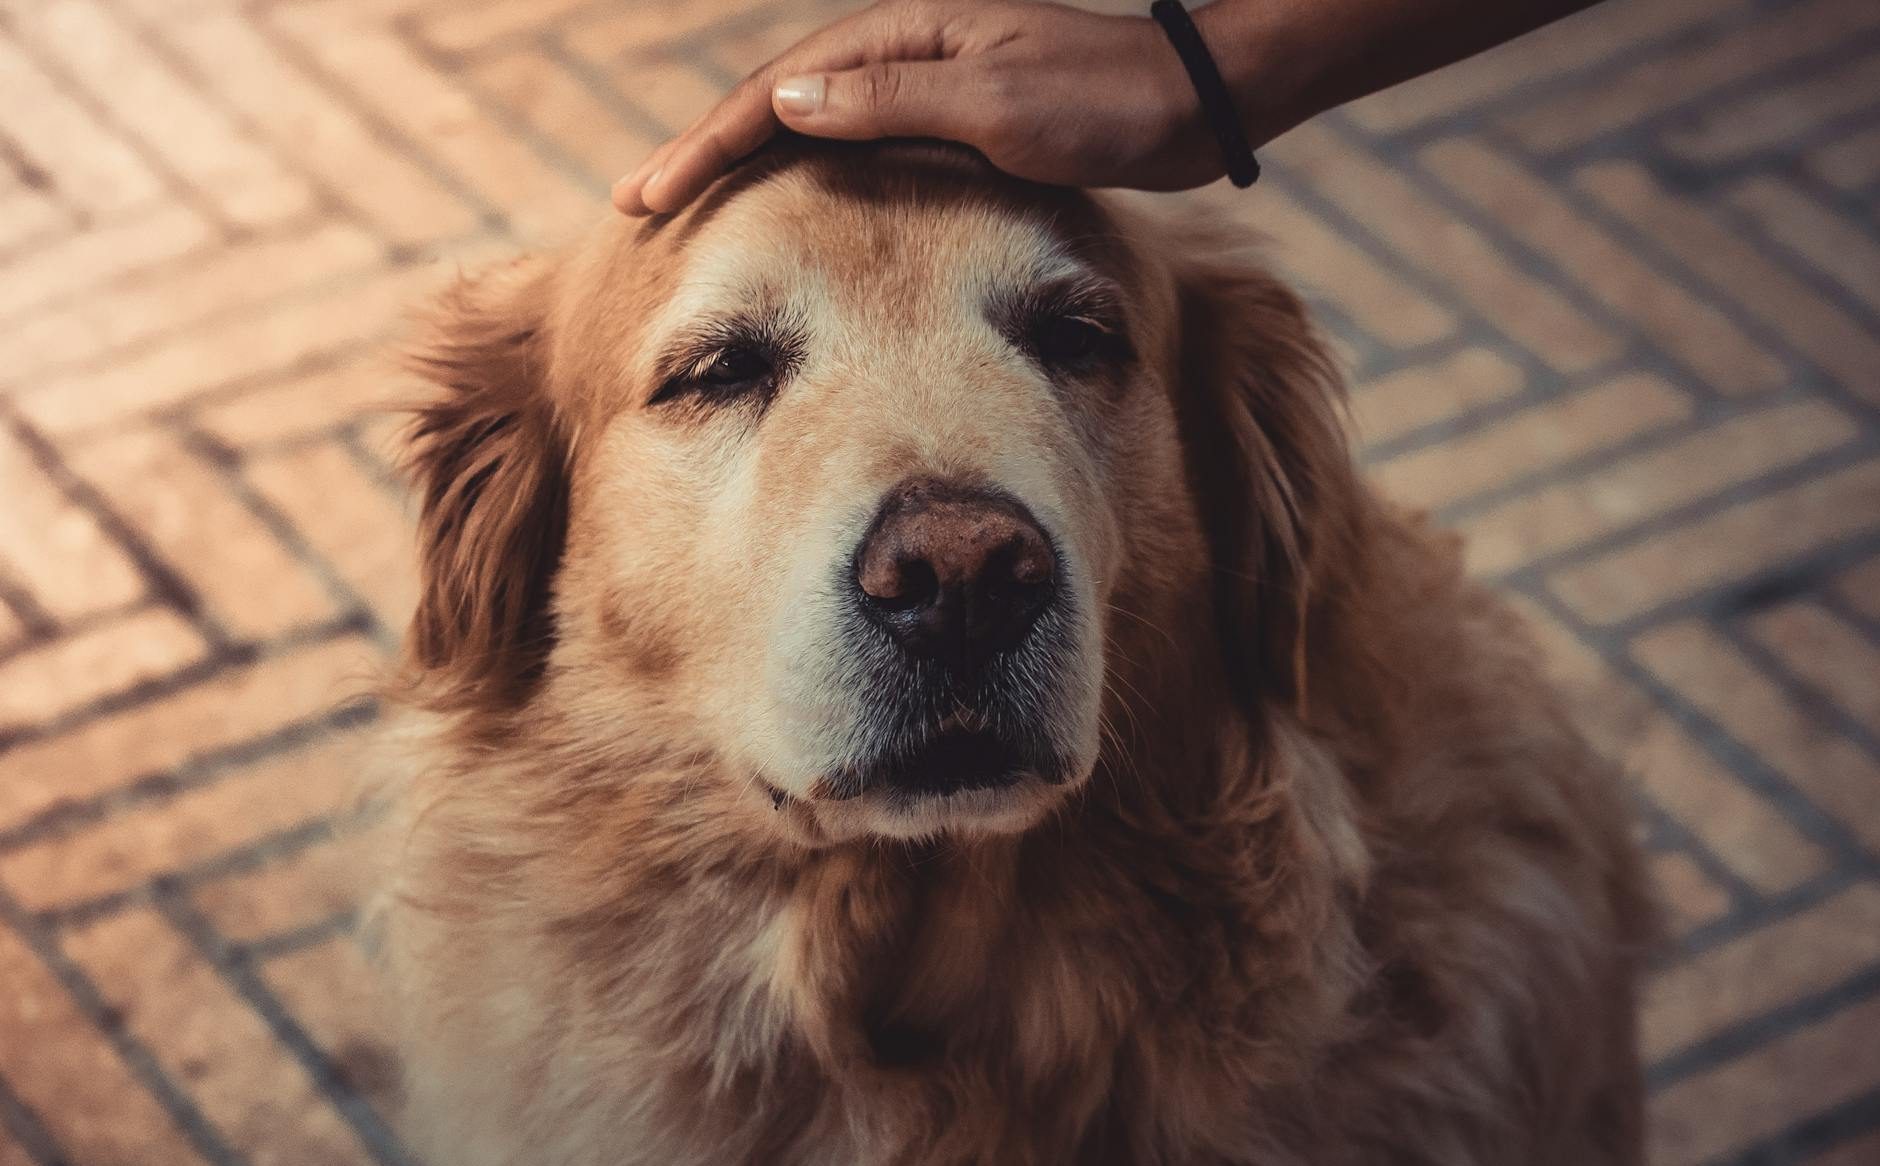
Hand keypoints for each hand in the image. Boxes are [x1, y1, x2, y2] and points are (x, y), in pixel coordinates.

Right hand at [612, 0, 1230, 215]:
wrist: (1188, 103)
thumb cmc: (1102, 103)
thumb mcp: (996, 104)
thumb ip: (891, 102)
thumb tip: (784, 103)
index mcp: (900, 37)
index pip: (776, 94)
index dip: (707, 144)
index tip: (651, 194)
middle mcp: (902, 52)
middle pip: (776, 103)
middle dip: (704, 150)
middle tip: (637, 202)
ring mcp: (924, 83)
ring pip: (808, 124)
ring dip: (743, 161)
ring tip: (686, 200)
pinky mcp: (950, 118)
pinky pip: (852, 144)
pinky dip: (802, 170)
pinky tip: (783, 199)